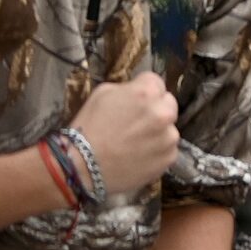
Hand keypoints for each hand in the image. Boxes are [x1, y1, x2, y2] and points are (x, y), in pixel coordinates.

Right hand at [68, 72, 178, 194]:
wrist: (82, 167)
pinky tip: (138, 156)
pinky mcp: (169, 157)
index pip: (156, 83)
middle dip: (155, 109)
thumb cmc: (88, 128)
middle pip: (168, 104)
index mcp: (147, 92)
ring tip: (134, 143)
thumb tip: (137, 90)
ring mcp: (169, 137)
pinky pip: (167, 149)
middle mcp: (164, 113)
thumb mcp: (102, 94)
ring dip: (157, 132)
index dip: (143, 91)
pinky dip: (157, 151)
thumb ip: (127, 88)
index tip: (133, 102)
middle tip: (135, 123)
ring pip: (168, 129)